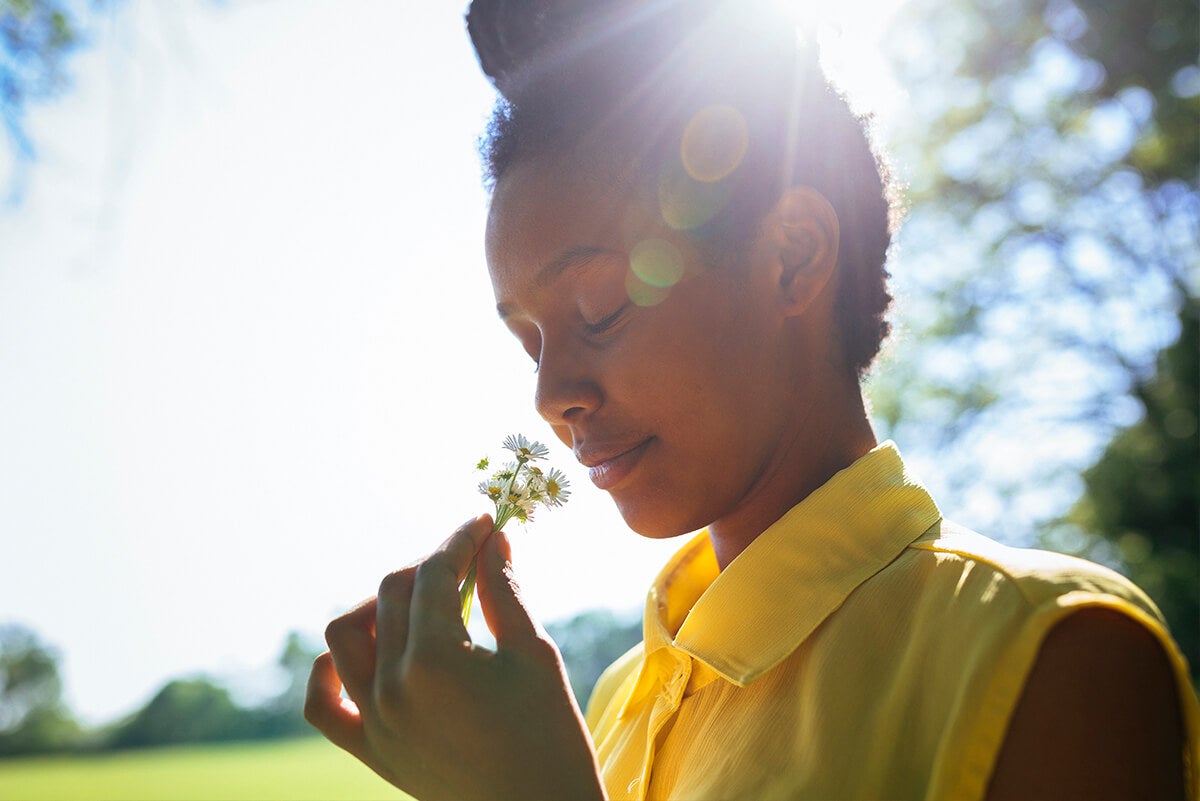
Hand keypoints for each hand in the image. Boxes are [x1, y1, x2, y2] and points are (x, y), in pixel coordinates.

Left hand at [305, 515, 606, 800]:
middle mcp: (391, 688)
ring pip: (345, 636)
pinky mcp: (371, 751)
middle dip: (430, 564)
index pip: (434, 574)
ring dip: (378, 605)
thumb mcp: (534, 654)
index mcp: (434, 661)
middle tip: (468, 558)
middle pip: (392, 593)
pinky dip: (330, 669)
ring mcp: (374, 722)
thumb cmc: (550, 737)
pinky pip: (322, 703)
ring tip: (420, 604)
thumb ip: (504, 591)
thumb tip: (492, 539)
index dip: (459, 539)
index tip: (484, 523)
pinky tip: (367, 652)